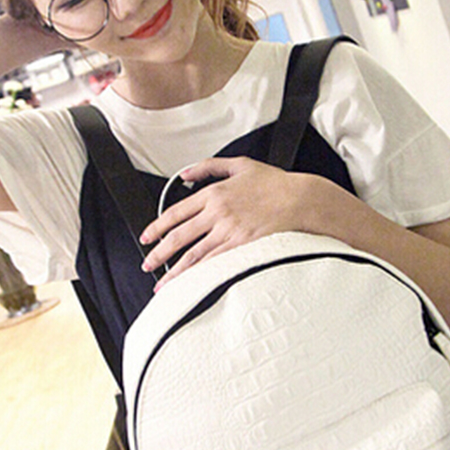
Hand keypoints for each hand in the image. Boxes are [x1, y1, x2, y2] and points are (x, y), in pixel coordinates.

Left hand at [139, 157, 313, 288]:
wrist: (302, 201)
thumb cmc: (276, 184)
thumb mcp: (240, 165)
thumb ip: (208, 166)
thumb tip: (185, 173)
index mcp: (214, 193)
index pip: (175, 213)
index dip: (157, 227)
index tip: (147, 237)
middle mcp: (217, 213)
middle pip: (179, 237)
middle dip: (158, 254)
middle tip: (147, 265)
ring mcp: (229, 232)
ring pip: (193, 256)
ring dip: (175, 272)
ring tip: (163, 284)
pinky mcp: (242, 247)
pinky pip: (214, 264)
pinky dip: (199, 276)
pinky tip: (190, 284)